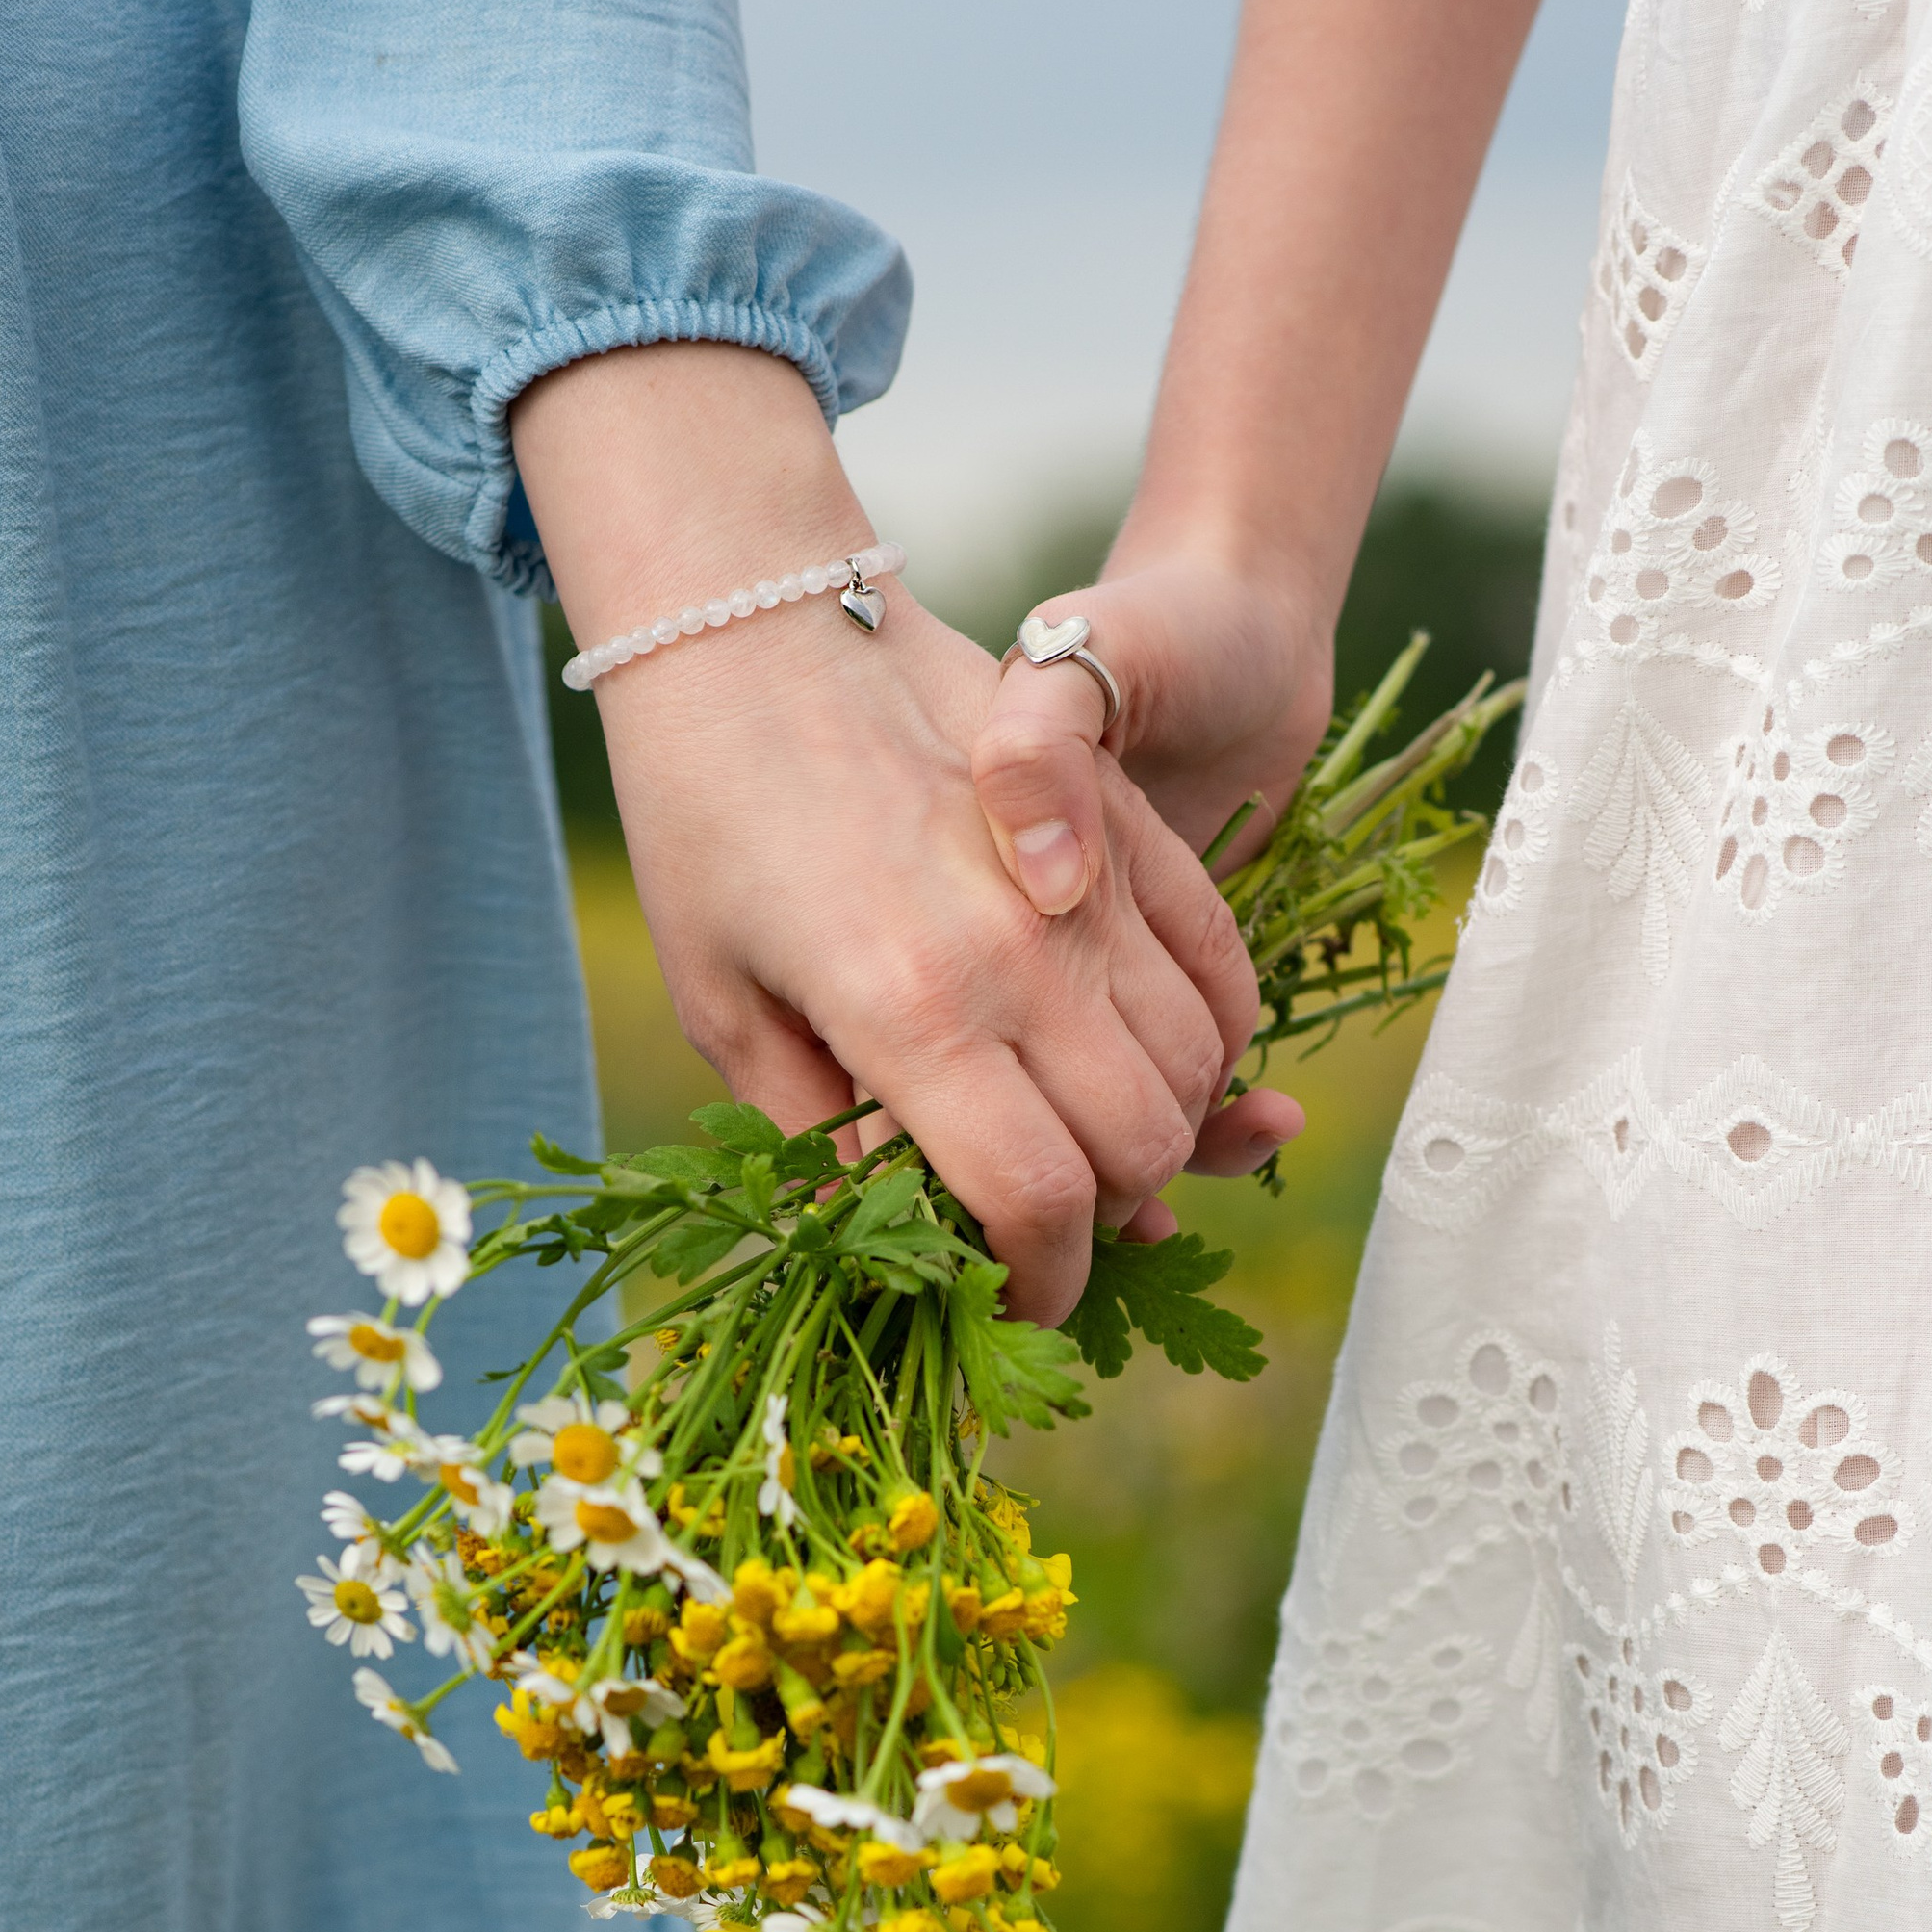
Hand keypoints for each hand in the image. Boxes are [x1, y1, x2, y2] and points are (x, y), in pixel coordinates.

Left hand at [510, 350, 1260, 1322]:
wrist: (758, 625)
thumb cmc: (709, 824)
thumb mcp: (726, 1008)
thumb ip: (821, 1137)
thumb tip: (904, 1235)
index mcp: (909, 1015)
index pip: (1037, 1202)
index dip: (1042, 1283)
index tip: (1017, 1305)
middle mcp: (1020, 958)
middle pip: (1134, 1148)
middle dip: (1102, 1222)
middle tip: (1043, 1228)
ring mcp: (1090, 888)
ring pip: (1193, 1070)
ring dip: (1158, 1137)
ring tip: (1086, 1149)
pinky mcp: (1131, 832)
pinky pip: (1222, 973)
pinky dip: (1213, 1046)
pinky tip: (1158, 1069)